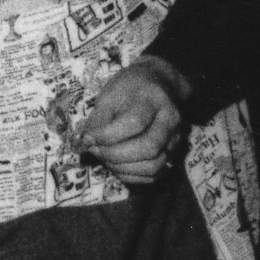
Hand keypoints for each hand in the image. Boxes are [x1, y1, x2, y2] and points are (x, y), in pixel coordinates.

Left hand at [76, 57, 191, 184]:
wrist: (156, 84)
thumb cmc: (128, 89)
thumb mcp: (108, 95)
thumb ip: (97, 120)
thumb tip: (84, 145)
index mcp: (154, 99)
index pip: (134, 123)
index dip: (107, 136)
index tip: (88, 138)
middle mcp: (171, 120)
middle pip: (148, 148)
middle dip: (115, 155)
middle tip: (94, 150)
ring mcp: (175, 139)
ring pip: (154, 166)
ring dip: (123, 168)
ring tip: (104, 157)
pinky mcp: (172, 153)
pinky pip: (153, 175)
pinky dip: (131, 175)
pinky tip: (115, 164)